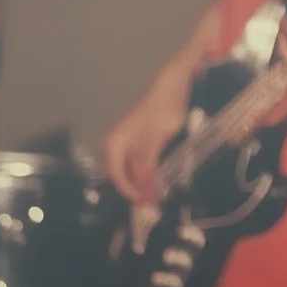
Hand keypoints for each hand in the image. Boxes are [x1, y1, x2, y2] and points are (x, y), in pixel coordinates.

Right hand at [103, 71, 189, 203]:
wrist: (172, 84)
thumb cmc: (162, 109)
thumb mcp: (154, 139)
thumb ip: (146, 165)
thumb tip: (143, 190)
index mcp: (115, 143)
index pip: (118, 176)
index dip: (132, 191)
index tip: (146, 203)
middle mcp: (116, 143)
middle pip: (121, 174)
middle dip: (135, 189)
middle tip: (152, 202)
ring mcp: (128, 141)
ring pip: (130, 169)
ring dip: (142, 182)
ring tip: (156, 195)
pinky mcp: (140, 139)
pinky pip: (138, 162)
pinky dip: (146, 172)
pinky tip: (157, 178)